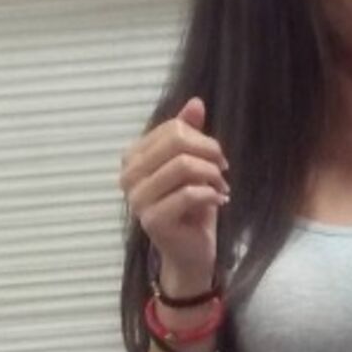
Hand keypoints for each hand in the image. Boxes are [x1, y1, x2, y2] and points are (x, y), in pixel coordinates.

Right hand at [118, 97, 230, 292]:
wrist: (191, 249)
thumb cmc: (191, 204)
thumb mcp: (193, 163)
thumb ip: (189, 133)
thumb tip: (196, 102)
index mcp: (133, 156)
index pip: (173, 128)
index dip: (203, 139)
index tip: (217, 157)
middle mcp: (128, 175)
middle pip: (177, 142)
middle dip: (209, 153)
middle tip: (223, 169)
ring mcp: (137, 199)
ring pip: (184, 166)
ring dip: (212, 175)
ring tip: (220, 187)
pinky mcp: (152, 220)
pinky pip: (189, 194)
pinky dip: (211, 194)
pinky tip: (218, 201)